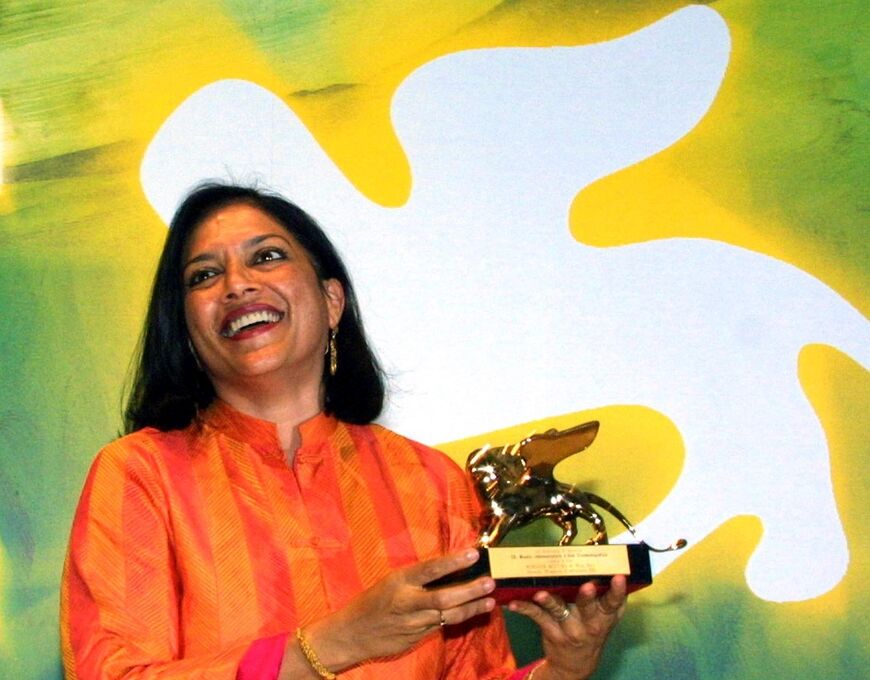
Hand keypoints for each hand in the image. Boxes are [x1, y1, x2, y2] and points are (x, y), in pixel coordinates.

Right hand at [308, 549, 496, 668]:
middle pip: (444, 598)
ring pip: (448, 616)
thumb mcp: (390, 582)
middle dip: (469, 591)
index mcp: (399, 581)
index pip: (430, 569)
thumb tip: (447, 568)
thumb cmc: (372, 601)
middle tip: (490, 582)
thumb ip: (416, 578)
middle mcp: (407, 602)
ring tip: (490, 600)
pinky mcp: (416, 639)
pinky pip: (441, 626)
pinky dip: (459, 618)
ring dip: (471, 608)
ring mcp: (413, 624)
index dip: (453, 562)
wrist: (351, 634)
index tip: (474, 555)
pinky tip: (474, 612)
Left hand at [508, 575, 627, 679]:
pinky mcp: (551, 631)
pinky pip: (537, 617)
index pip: (614, 602)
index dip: (617, 590)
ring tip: (541, 594)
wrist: (577, 663)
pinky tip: (513, 603)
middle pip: (588, 608)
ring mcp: (569, 629)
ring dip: (550, 601)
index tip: (620, 577)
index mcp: (605, 615)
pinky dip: (524, 608)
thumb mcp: (606, 616)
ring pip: (559, 611)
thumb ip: (608, 594)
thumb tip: (605, 559)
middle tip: (587, 586)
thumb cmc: (592, 628)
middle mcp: (589, 623)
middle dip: (587, 597)